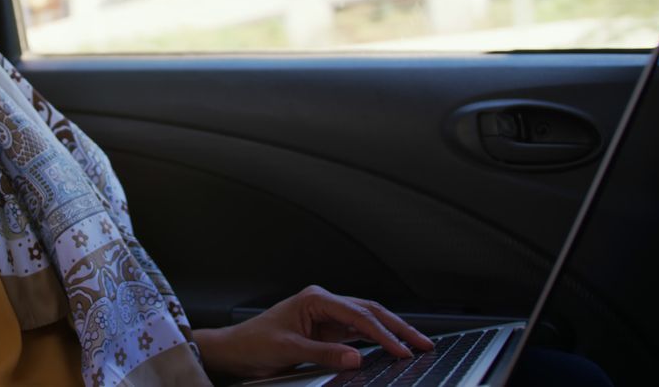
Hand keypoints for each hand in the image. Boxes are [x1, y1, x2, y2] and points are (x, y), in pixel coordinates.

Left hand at [192, 285, 434, 378]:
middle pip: (370, 312)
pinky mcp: (326, 331)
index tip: (402, 350)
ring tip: (416, 346)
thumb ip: (324, 354)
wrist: (235, 351)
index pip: (359, 315)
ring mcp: (326, 316)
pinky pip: (357, 334)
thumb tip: (357, 358)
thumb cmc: (253, 344)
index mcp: (315, 299)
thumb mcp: (288, 350)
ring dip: (391, 333)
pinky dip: (376, 341)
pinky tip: (391, 349)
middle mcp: (323, 303)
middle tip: (423, 343)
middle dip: (398, 327)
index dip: (384, 333)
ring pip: (367, 321)